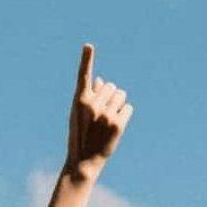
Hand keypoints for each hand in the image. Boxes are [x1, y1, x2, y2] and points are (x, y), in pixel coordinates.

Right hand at [64, 43, 130, 176]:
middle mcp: (92, 105)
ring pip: (121, 95)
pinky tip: (116, 126)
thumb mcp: (79, 114)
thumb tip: (101, 80)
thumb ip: (89, 96)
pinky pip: (128, 107)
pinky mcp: (118, 124)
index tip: (88, 45)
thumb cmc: (80, 135)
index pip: (84, 75)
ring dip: (118, 103)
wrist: (83, 161)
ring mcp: (105, 114)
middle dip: (110, 95)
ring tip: (108, 119)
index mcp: (80, 100)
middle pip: (111, 86)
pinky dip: (124, 114)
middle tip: (102, 113)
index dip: (86, 59)